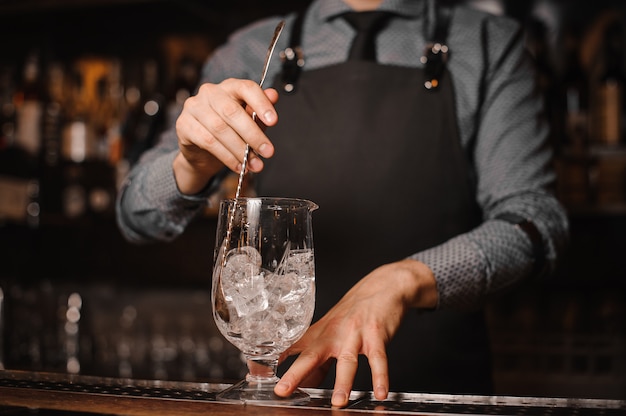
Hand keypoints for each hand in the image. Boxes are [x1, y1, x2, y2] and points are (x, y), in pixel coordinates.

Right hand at [173, 79, 278, 193]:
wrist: (203, 153)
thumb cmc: (229, 133)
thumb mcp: (249, 123)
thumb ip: (259, 112)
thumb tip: (274, 95)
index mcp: (229, 87)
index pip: (246, 88)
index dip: (261, 103)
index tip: (274, 121)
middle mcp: (210, 92)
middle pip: (232, 111)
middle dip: (253, 134)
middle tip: (268, 152)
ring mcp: (194, 107)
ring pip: (220, 129)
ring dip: (240, 150)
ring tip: (254, 164)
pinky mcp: (184, 125)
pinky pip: (208, 142)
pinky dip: (226, 156)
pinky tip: (238, 166)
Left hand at [274, 259, 437, 407]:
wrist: (382, 287)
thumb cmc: (354, 313)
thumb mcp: (332, 333)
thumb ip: (321, 361)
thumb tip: (306, 384)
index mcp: (319, 334)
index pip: (291, 348)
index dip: (273, 361)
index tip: (255, 375)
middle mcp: (333, 334)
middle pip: (312, 355)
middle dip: (296, 373)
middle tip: (283, 391)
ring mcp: (354, 334)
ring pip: (347, 360)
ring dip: (342, 382)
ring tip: (338, 402)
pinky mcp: (376, 335)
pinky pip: (378, 359)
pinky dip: (381, 376)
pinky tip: (381, 393)